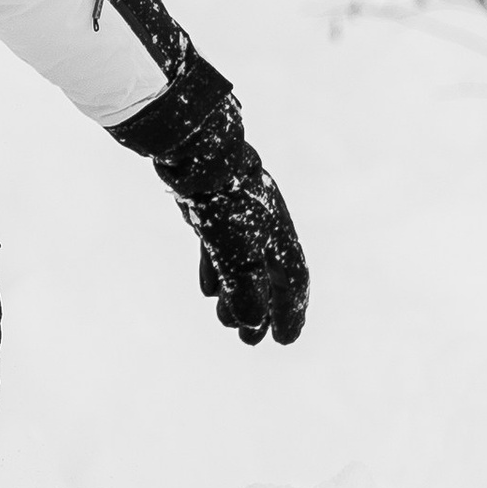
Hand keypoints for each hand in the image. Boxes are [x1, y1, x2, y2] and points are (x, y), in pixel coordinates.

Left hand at [121, 64, 309, 346]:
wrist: (193, 146)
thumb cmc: (221, 198)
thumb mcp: (235, 250)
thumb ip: (244, 288)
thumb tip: (251, 323)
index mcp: (279, 233)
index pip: (293, 280)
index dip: (290, 312)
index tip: (285, 340)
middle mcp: (265, 223)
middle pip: (268, 275)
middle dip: (260, 311)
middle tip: (249, 341)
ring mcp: (240, 214)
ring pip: (243, 263)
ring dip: (236, 294)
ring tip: (225, 322)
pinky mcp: (215, 208)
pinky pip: (223, 248)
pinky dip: (219, 271)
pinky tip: (209, 291)